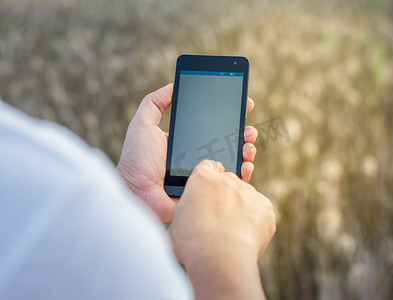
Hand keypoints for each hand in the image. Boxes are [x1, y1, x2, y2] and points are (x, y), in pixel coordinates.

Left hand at [116, 84, 257, 222]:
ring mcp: (206, 174)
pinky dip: (244, 173)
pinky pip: (231, 182)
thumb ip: (154, 103)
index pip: (215, 125)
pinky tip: (245, 166)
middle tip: (249, 129)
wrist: (136, 193)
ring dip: (247, 151)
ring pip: (235, 160)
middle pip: (230, 142)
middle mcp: (200, 156)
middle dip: (245, 133)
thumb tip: (173, 84)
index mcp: (188, 141)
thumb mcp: (143, 124)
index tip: (246, 103)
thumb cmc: (136, 160)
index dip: (232, 115)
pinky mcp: (209, 191)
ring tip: (248, 147)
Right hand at [169, 160, 275, 299]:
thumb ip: (187, 213)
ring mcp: (248, 191)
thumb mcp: (177, 223)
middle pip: (228, 182)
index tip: (207, 191)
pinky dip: (255, 222)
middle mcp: (227, 179)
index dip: (208, 179)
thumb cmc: (192, 241)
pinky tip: (245, 236)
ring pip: (245, 197)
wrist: (220, 255)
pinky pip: (260, 211)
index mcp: (202, 179)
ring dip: (240, 209)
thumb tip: (190, 220)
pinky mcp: (265, 205)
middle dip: (225, 196)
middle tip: (218, 219)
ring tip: (231, 233)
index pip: (207, 166)